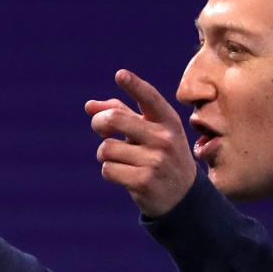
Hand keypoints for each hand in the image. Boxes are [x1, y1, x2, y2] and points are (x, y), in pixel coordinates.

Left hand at [86, 69, 196, 216]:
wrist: (183, 197)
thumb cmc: (161, 156)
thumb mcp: (151, 132)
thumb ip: (123, 114)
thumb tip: (89, 106)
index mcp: (168, 121)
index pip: (150, 98)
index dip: (134, 85)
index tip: (120, 75)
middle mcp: (165, 139)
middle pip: (115, 120)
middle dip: (99, 122)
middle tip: (101, 128)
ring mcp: (156, 161)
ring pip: (106, 148)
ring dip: (104, 153)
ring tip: (118, 159)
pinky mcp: (144, 181)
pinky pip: (108, 169)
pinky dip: (109, 171)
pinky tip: (123, 174)